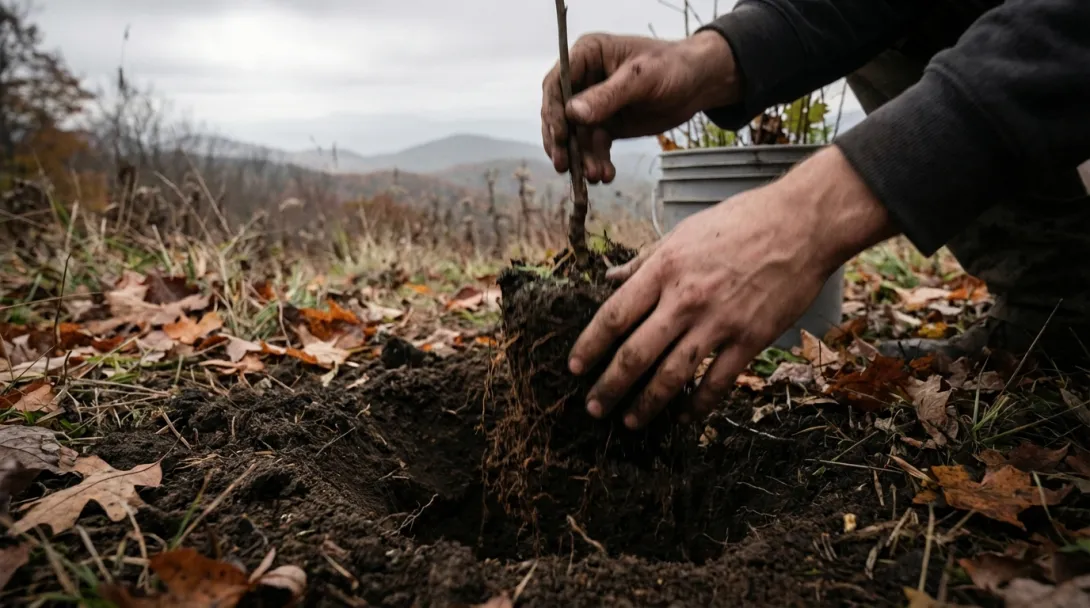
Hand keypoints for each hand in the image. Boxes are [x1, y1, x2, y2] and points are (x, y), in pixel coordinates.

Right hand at [541, 31, 738, 183]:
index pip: (557, 84)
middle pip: (559, 113)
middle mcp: (583, 79)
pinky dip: (597, 162)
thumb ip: (608, 96)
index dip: (553, 111)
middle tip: (564, 166)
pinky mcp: (606, 124)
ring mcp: (593, 104)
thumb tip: (572, 114)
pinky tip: (605, 175)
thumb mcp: (641, 78)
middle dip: (563, 142)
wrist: (697, 84)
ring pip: (576, 135)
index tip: (560, 136)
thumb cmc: (672, 67)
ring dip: (582, 158)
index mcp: (586, 55)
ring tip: (595, 176)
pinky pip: (594, 147)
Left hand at [568, 147, 897, 428]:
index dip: (589, 346)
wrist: (802, 223)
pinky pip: (717, 382)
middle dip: (610, 386)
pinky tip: (685, 417)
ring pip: (671, 375)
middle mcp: (685, 299)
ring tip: (631, 421)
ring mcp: (719, 322)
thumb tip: (610, 278)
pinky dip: (698, 404)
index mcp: (664, 269)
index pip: (614, 316)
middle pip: (635, 353)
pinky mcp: (751, 338)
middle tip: (594, 407)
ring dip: (647, 404)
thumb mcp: (684, 232)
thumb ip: (645, 261)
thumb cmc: (741, 221)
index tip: (575, 368)